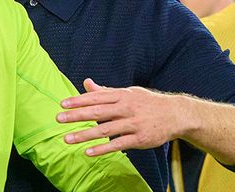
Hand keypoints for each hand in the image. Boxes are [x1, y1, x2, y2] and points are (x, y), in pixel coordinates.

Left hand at [56, 78, 187, 156]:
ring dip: (85, 135)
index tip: (62, 104)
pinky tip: (88, 152)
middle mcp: (126, 108)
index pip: (96, 98)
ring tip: (68, 139)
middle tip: (58, 119)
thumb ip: (106, 91)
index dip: (78, 101)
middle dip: (76, 116)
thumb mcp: (128, 92)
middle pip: (97, 112)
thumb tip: (86, 83)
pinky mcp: (139, 139)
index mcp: (122, 96)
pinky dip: (102, 149)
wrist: (176, 114)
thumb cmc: (147, 102)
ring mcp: (132, 124)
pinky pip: (118, 145)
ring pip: (105, 130)